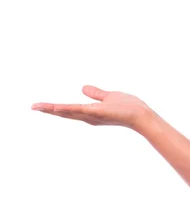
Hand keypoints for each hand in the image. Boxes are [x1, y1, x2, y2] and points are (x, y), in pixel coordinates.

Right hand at [31, 85, 150, 129]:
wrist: (141, 115)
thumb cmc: (129, 107)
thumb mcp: (109, 96)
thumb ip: (96, 93)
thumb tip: (83, 88)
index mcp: (90, 113)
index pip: (70, 110)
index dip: (55, 108)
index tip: (41, 106)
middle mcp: (89, 117)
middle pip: (65, 113)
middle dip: (49, 110)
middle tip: (33, 106)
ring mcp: (92, 116)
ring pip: (69, 112)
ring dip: (53, 109)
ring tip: (37, 106)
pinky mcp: (97, 112)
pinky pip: (79, 110)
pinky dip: (67, 109)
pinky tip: (56, 108)